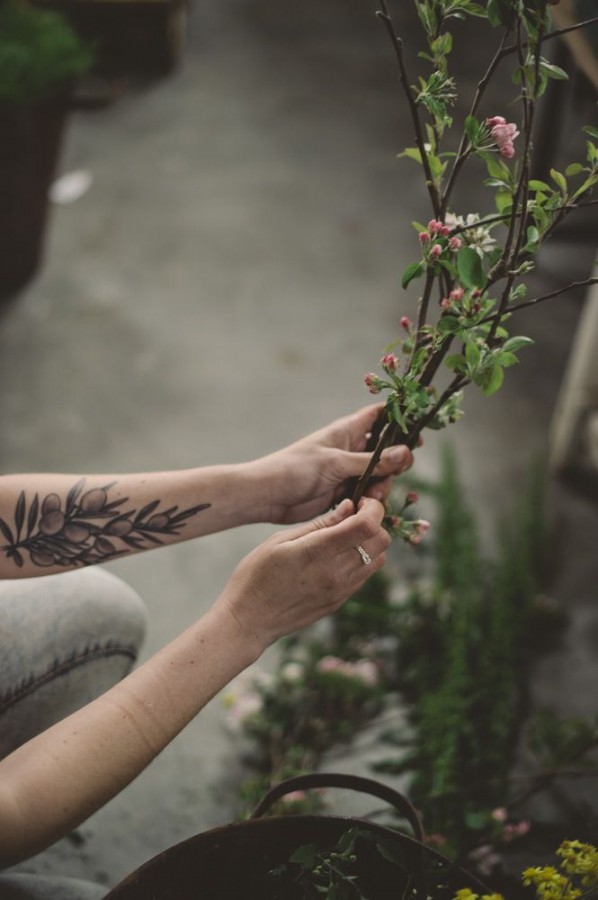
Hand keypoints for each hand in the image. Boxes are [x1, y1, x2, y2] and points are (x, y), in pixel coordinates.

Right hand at [216, 497, 389, 651]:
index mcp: (320, 552)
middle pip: (381, 541)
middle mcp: (338, 573)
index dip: (373, 508)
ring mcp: (341, 591)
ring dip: (369, 542)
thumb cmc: (256, 575)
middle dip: (374, 522)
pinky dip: (361, 559)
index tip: (361, 501)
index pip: (368, 525)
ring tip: (345, 536)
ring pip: (379, 559)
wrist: (249, 620)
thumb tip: (348, 506)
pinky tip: (337, 555)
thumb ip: (320, 524)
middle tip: (354, 516)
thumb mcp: (281, 540)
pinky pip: (364, 575)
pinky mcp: (339, 602)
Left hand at [250, 405, 412, 523]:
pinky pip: (367, 495)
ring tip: (370, 498)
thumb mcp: (336, 463)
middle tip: (391, 475)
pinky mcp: (343, 493)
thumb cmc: (295, 469)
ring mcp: (348, 472)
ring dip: (382, 487)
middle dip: (395, 464)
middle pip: (387, 451)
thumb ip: (372, 461)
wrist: (267, 496)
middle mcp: (350, 449)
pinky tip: (366, 508)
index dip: (400, 420)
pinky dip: (370, 502)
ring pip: (380, 476)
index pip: (380, 416)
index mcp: (347, 431)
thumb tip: (406, 453)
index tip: (417, 434)